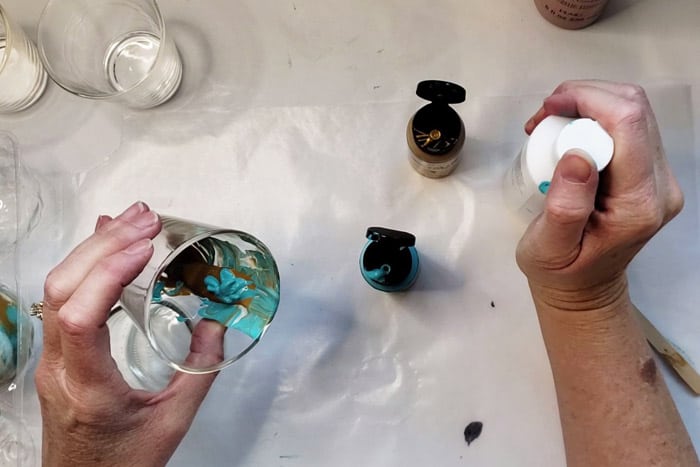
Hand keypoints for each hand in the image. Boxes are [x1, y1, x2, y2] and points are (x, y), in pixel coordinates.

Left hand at [35, 202, 221, 466]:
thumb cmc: (121, 463)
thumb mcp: (172, 423)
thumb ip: (199, 372)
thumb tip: (216, 325)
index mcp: (88, 386)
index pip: (79, 318)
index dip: (107, 274)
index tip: (144, 248)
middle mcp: (59, 367)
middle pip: (61, 289)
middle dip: (104, 245)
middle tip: (147, 220)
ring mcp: (50, 358)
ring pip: (56, 288)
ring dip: (94, 249)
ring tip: (134, 222)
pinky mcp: (56, 352)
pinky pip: (60, 297)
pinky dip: (86, 264)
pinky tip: (106, 245)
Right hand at [517, 80, 683, 310]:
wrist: (584, 288)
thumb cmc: (561, 271)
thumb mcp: (548, 247)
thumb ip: (565, 207)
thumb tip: (577, 156)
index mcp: (639, 204)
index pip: (628, 125)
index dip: (587, 102)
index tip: (547, 112)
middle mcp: (659, 185)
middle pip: (634, 109)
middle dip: (584, 98)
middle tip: (543, 118)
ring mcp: (658, 176)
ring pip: (632, 110)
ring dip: (587, 104)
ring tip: (550, 124)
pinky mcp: (648, 170)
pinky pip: (627, 124)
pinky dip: (594, 116)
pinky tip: (567, 132)